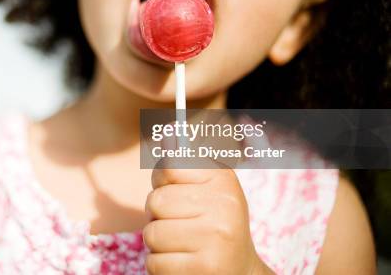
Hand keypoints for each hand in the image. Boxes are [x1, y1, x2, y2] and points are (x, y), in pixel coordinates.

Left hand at [143, 162, 273, 273]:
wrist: (241, 271)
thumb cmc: (213, 224)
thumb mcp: (205, 188)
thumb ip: (180, 163)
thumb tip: (167, 132)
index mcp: (223, 179)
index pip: (167, 167)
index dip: (162, 183)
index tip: (177, 195)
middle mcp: (225, 206)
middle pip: (154, 201)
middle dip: (157, 216)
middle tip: (179, 225)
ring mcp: (217, 239)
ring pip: (151, 234)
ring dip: (158, 244)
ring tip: (182, 245)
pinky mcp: (207, 269)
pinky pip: (155, 263)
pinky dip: (161, 266)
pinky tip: (183, 264)